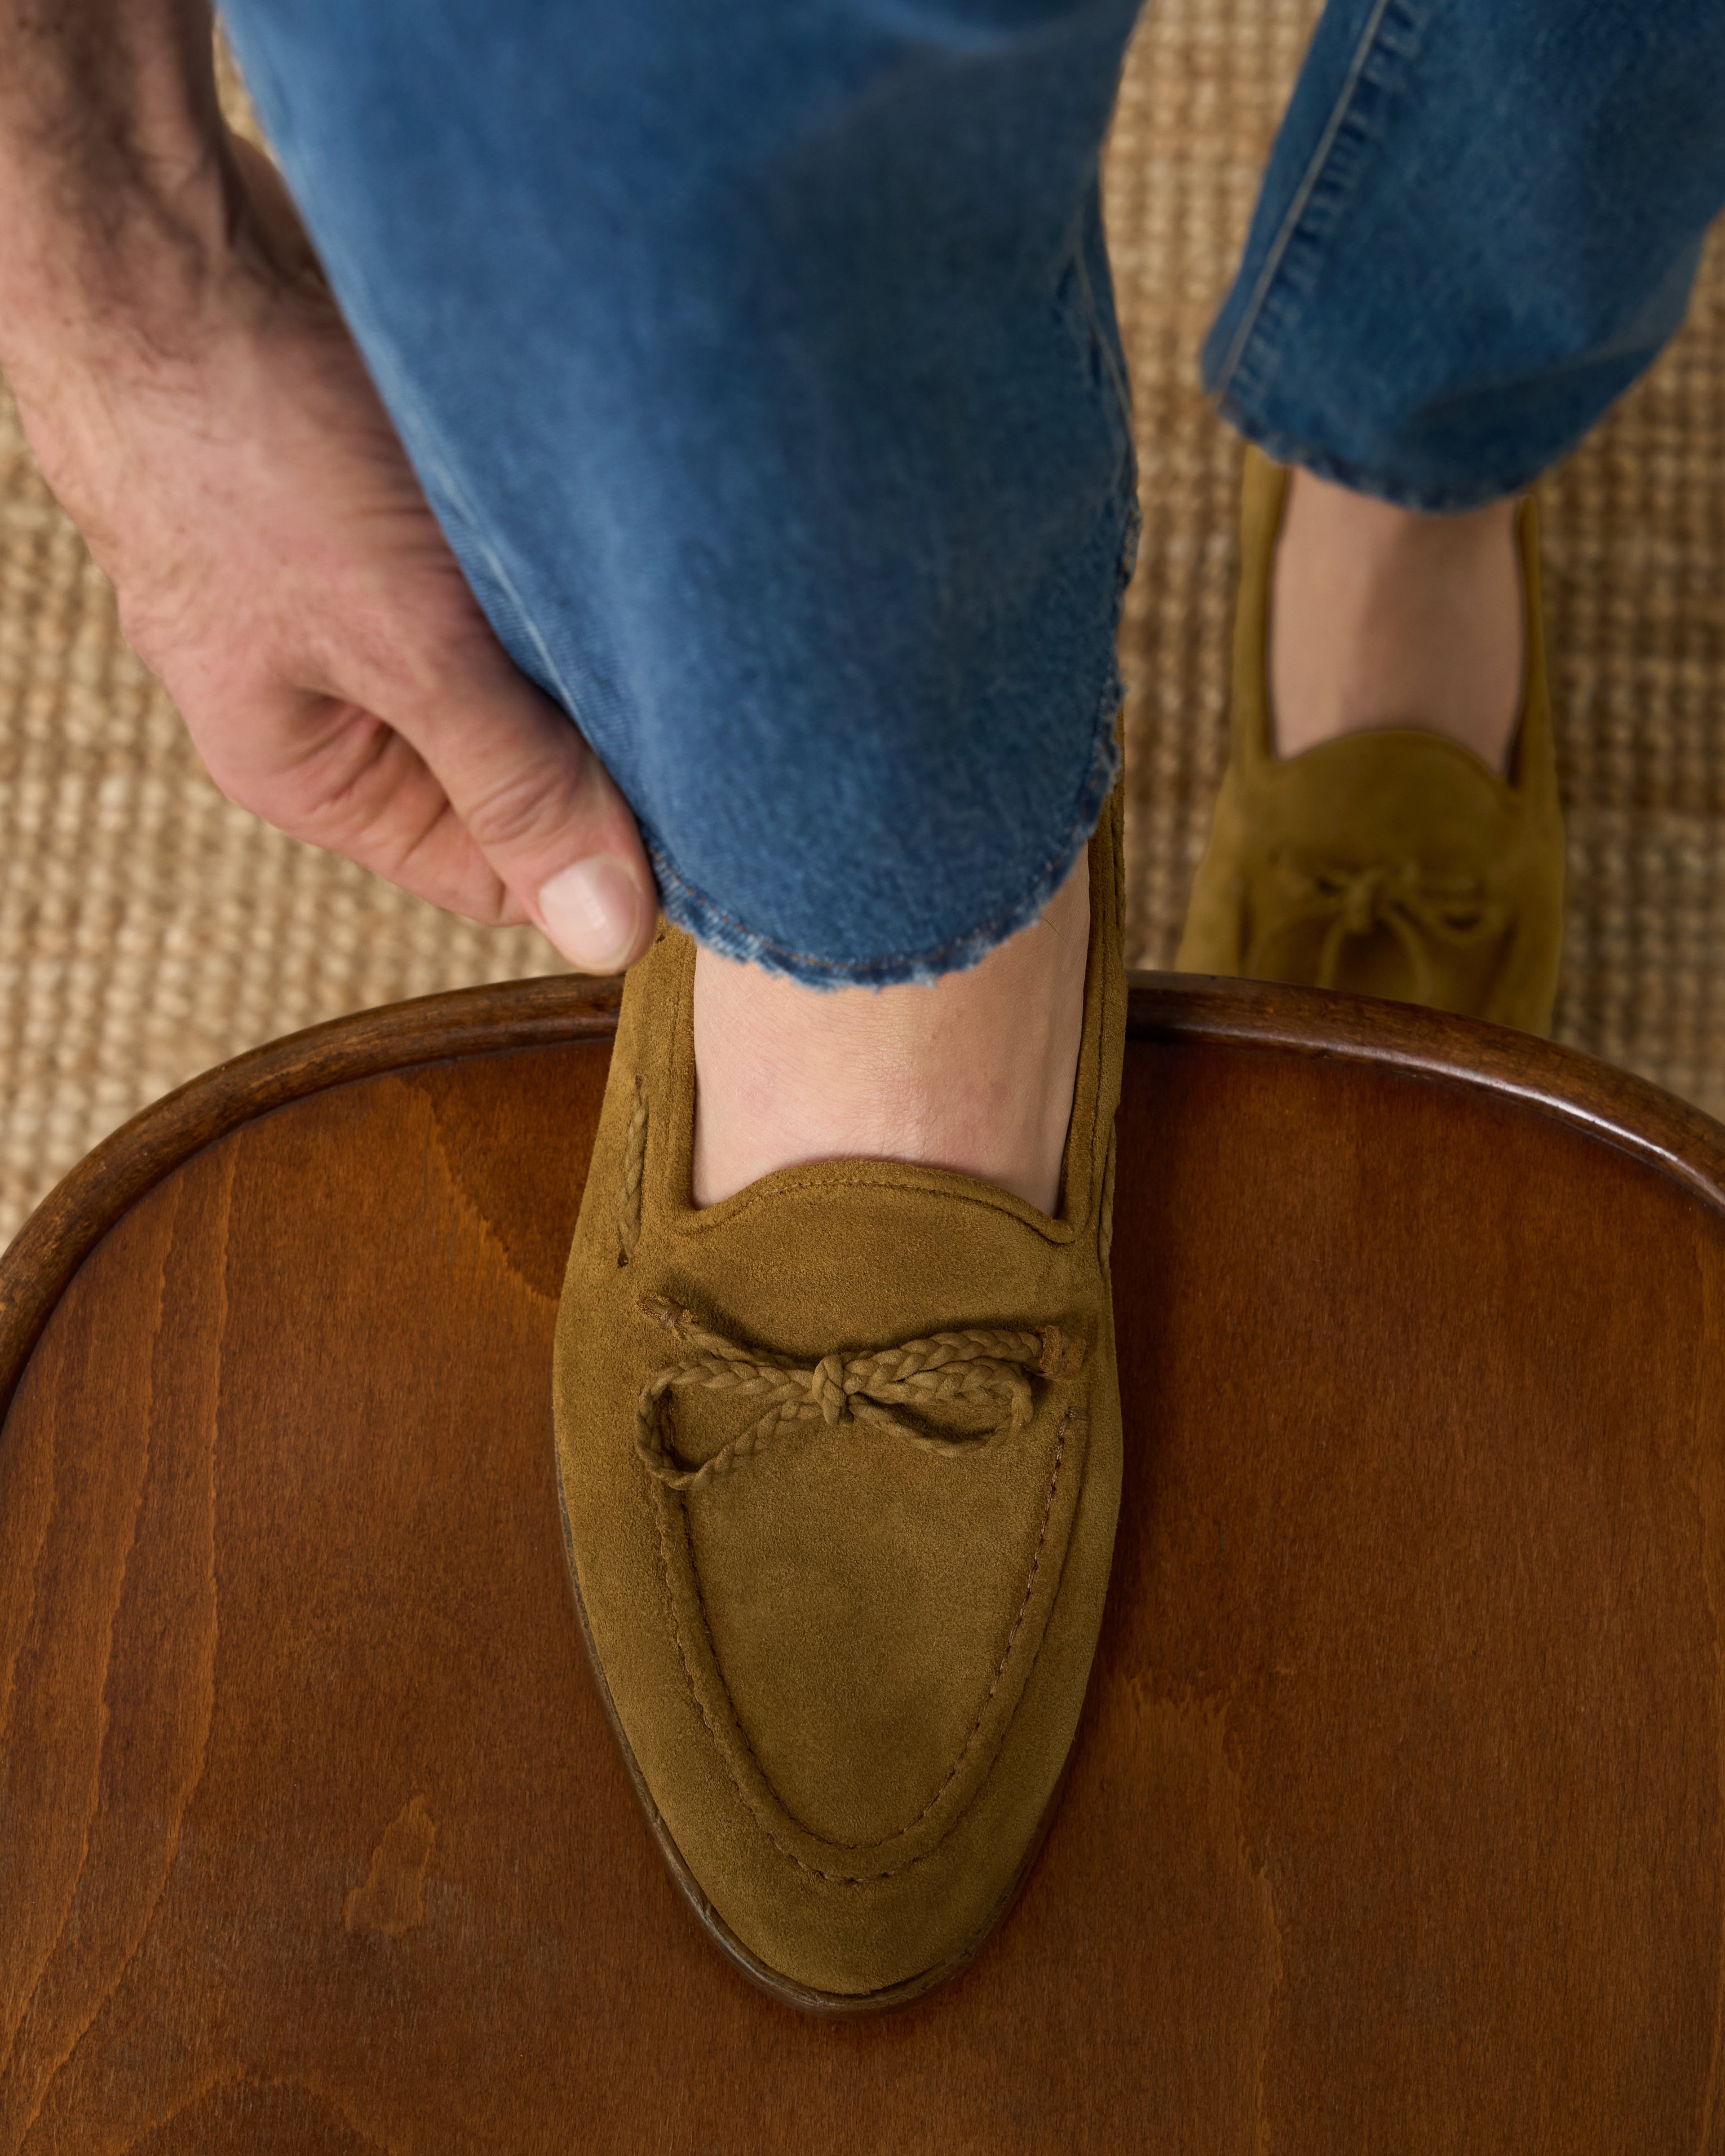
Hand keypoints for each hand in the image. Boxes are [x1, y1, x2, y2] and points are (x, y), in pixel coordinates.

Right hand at [4, 138, 655, 970]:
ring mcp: (381, 599)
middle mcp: (352, 700)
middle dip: (604, 745)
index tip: (702, 819)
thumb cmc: (239, 451)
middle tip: (706, 705)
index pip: (496, 874)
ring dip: (594, 642)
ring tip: (662, 609)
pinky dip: (570, 560)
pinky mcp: (417, 511)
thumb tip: (609, 935)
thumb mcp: (399, 647)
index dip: (598, 856)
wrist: (170, 240)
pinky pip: (523, 572)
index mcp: (323, 771)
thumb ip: (512, 784)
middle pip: (522, 770)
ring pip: (532, 666)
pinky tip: (625, 535)